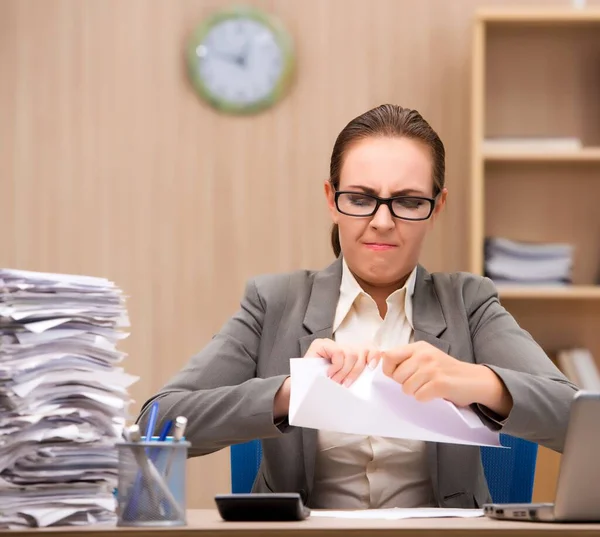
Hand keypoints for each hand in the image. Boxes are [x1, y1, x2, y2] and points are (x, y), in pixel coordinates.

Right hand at [304, 338, 380, 387]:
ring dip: (345, 371)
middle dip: (355, 371)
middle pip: (361, 351)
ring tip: (336, 381)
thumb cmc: (323, 387)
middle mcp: (341, 346)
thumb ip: (355, 374)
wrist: (300, 389)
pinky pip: (339, 353)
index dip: (374, 356)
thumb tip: (372, 373)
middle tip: (346, 385)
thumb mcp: (344, 381)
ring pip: (352, 353)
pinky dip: (337, 367)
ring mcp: (331, 344)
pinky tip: (330, 374)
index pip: (369, 349)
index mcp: (350, 354)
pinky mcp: (321, 344)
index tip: (372, 368)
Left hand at [381, 341, 511, 414]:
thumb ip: (407, 359)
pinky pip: (419, 396)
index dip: (388, 370)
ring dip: (416, 392)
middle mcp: (424, 355)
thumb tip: (381, 364)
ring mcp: (432, 368)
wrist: (474, 380)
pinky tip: (436, 393)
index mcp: (418, 347)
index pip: (388, 356)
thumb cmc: (446, 371)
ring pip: (406, 388)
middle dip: (404, 384)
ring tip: (429, 387)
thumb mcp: (426, 358)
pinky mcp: (440, 383)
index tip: (397, 376)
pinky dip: (426, 399)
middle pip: (396, 376)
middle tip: (420, 383)